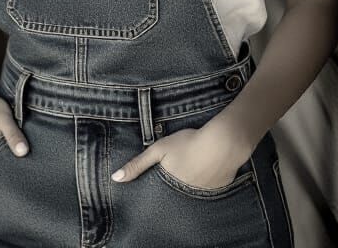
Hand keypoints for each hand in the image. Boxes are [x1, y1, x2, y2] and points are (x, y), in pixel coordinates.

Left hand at [112, 120, 251, 189]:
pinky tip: (206, 168)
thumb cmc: (187, 143)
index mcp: (170, 186)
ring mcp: (203, 194)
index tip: (155, 183)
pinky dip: (204, 181)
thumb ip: (137, 164)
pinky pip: (207, 189)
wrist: (222, 143)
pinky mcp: (218, 190)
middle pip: (175, 194)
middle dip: (173, 186)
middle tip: (176, 170)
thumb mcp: (158, 150)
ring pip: (191, 192)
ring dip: (189, 183)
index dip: (156, 189)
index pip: (158, 195)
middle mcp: (186, 195)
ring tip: (191, 168)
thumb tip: (115, 179)